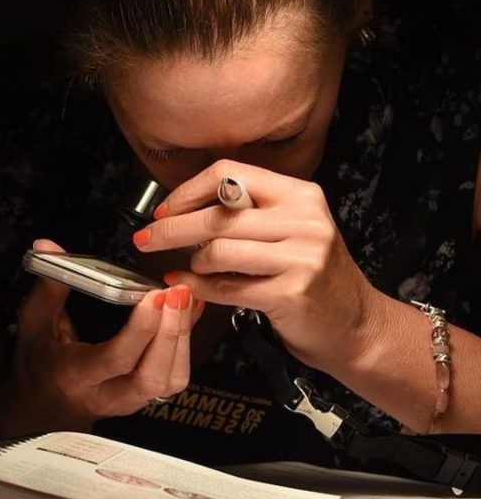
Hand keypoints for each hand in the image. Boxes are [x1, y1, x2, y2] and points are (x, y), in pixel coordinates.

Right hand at [0, 239, 204, 438]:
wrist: (47, 404)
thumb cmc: (40, 364)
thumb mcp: (34, 324)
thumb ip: (49, 287)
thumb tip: (50, 247)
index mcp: (77, 376)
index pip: (116, 359)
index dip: (141, 330)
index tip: (155, 296)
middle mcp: (109, 395)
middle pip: (153, 375)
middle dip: (172, 332)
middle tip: (180, 293)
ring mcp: (132, 400)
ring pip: (170, 379)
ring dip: (183, 338)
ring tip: (188, 299)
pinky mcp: (147, 396)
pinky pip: (175, 376)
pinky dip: (188, 344)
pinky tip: (190, 314)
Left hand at [133, 160, 381, 371]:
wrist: (355, 325)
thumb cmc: (311, 277)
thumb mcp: (289, 231)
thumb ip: (246, 214)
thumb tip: (181, 207)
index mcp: (299, 194)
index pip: (228, 173)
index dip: (187, 192)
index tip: (163, 210)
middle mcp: (303, 220)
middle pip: (216, 214)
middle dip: (170, 229)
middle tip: (144, 240)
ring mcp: (300, 257)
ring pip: (217, 250)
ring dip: (193, 263)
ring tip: (190, 269)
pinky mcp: (291, 293)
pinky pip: (225, 287)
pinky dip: (197, 288)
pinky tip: (185, 286)